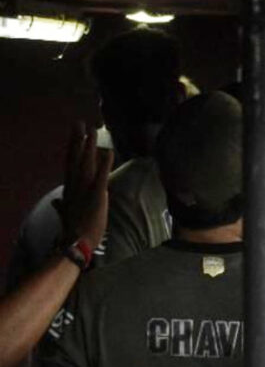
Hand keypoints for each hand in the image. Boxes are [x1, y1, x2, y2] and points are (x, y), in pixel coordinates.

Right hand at [59, 124, 113, 248]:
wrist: (77, 243)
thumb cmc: (74, 230)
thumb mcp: (65, 214)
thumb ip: (60, 206)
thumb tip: (54, 202)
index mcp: (69, 188)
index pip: (70, 163)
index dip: (72, 148)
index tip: (74, 134)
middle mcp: (74, 185)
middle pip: (75, 158)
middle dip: (77, 140)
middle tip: (79, 122)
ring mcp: (85, 190)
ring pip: (86, 163)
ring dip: (89, 146)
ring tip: (91, 131)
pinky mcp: (97, 196)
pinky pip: (101, 176)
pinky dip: (104, 164)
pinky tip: (108, 151)